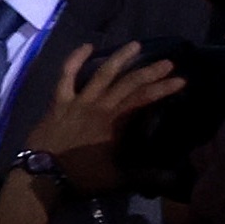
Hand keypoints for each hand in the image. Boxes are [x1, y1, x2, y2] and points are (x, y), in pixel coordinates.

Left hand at [27, 39, 184, 197]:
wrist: (43, 174)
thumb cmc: (84, 176)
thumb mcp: (120, 179)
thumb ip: (148, 176)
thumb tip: (176, 178)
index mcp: (115, 122)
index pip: (144, 99)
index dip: (163, 89)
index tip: (181, 80)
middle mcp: (98, 106)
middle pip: (128, 83)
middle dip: (150, 72)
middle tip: (168, 62)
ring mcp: (77, 100)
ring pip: (101, 74)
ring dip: (119, 58)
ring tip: (135, 45)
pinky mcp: (59, 100)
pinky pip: (66, 75)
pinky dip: (75, 59)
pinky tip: (87, 46)